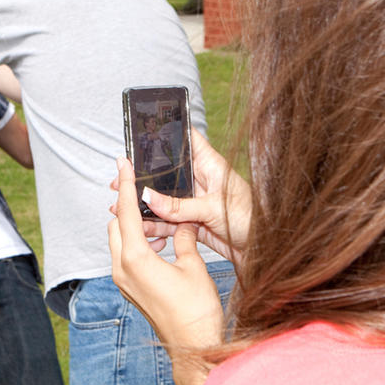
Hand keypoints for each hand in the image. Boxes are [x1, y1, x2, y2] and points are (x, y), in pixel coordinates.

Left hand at [109, 156, 223, 384]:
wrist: (192, 346)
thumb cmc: (196, 309)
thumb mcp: (193, 266)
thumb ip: (183, 238)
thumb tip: (182, 223)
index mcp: (135, 258)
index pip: (127, 211)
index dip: (126, 184)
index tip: (123, 163)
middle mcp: (121, 269)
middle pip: (116, 224)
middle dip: (127, 205)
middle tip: (142, 188)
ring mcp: (123, 281)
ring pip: (118, 240)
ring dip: (132, 225)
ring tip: (155, 214)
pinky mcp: (129, 289)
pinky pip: (124, 255)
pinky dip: (135, 241)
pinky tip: (158, 240)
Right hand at [111, 129, 250, 261]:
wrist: (264, 251)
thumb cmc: (251, 220)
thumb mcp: (212, 208)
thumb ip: (179, 205)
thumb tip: (149, 197)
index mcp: (209, 164)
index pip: (186, 139)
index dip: (167, 133)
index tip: (142, 133)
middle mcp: (200, 180)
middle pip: (167, 173)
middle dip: (144, 177)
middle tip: (120, 181)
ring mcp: (195, 201)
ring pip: (164, 199)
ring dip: (144, 204)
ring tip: (121, 206)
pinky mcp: (193, 222)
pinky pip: (168, 221)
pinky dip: (154, 224)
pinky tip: (139, 226)